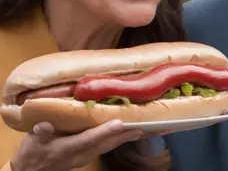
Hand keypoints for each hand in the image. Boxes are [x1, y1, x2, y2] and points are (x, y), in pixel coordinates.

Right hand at [11, 120, 143, 170]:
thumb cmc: (32, 152)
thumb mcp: (32, 141)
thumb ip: (41, 133)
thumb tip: (44, 126)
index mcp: (67, 148)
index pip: (88, 138)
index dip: (104, 131)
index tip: (119, 123)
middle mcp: (79, 154)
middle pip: (105, 143)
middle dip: (123, 135)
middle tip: (142, 125)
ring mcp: (84, 156)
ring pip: (107, 146)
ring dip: (124, 138)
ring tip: (141, 129)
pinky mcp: (87, 155)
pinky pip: (105, 147)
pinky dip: (117, 140)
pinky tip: (127, 134)